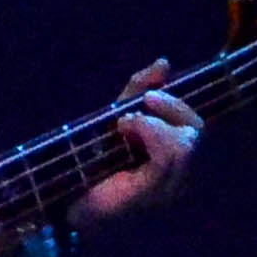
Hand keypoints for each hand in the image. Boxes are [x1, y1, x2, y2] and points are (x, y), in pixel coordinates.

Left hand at [69, 61, 199, 229]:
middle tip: (143, 103)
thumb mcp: (115, 114)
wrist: (59, 191)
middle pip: (196, 130)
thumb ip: (139, 90)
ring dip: (154, 123)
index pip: (195, 125)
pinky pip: (168, 156)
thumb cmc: (86, 158)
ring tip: (124, 124)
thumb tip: (165, 63)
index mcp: (170, 158)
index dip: (179, 102)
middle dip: (172, 107)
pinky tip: (124, 130)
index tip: (148, 96)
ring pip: (186, 143)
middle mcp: (176, 176)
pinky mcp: (152, 194)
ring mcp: (167, 188)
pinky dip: (149, 132)